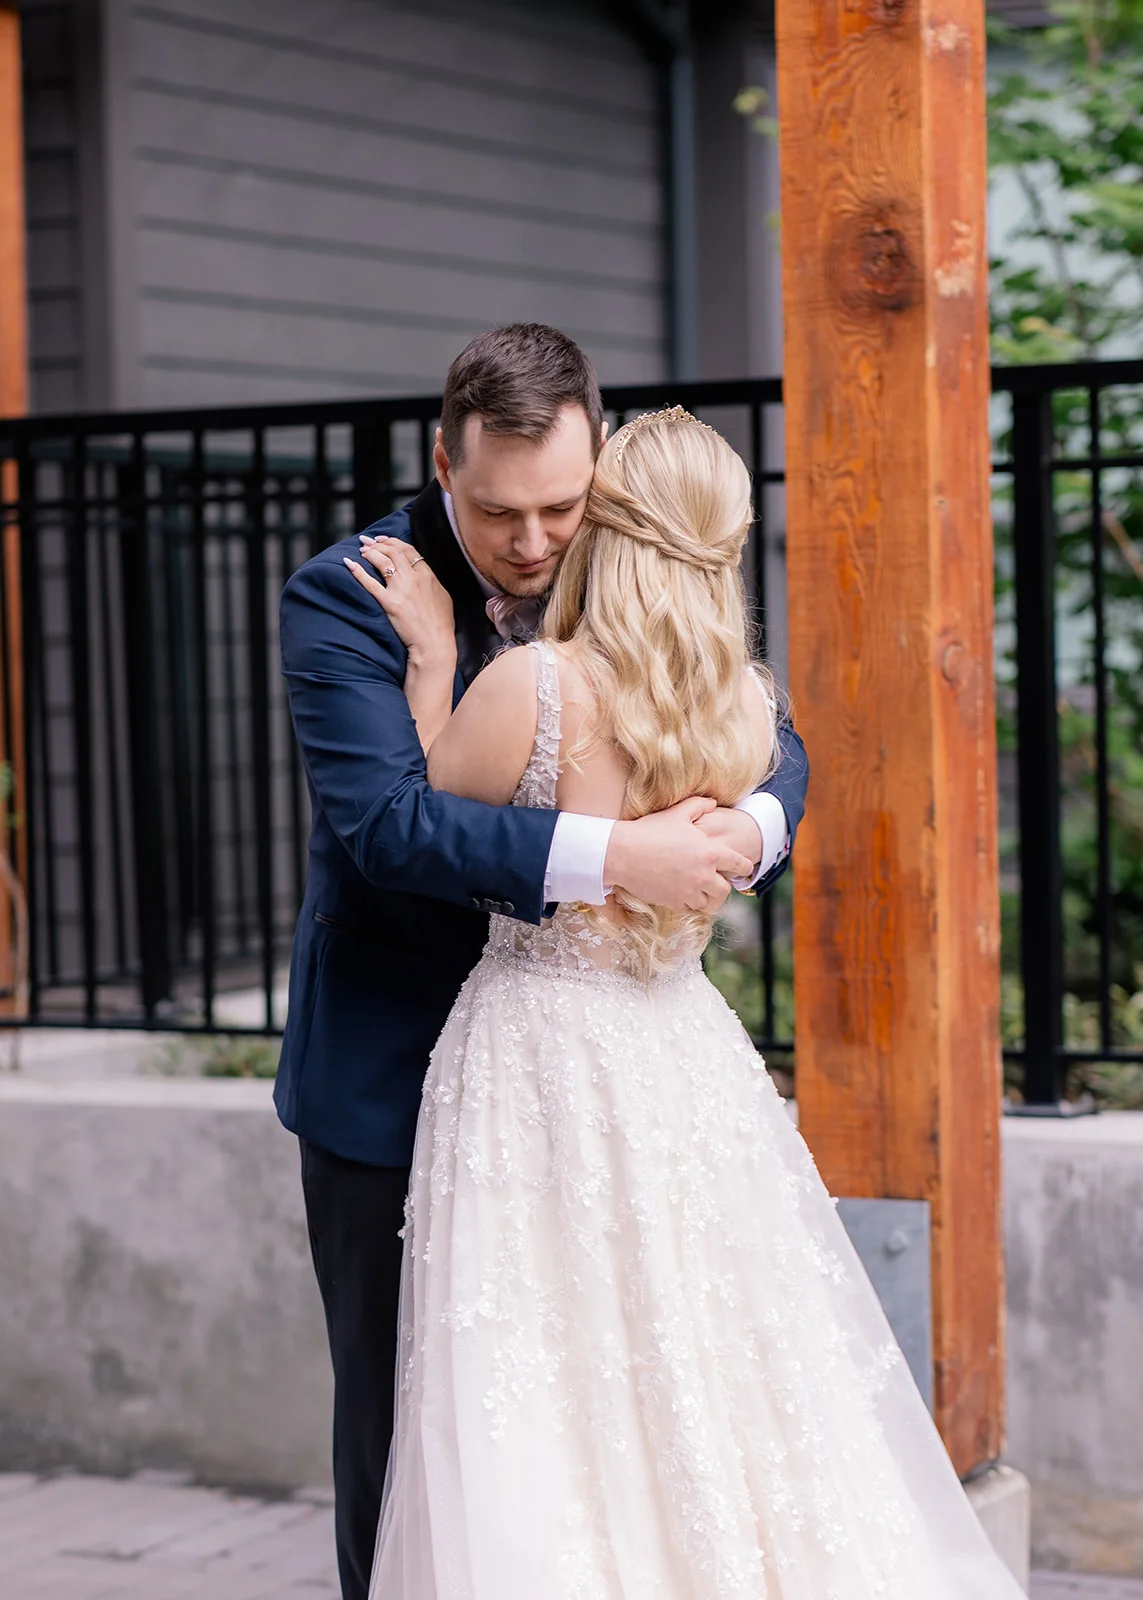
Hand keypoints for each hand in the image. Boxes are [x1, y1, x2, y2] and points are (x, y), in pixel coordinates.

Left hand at [345, 536, 455, 670]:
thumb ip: (432, 583)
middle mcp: (413, 578)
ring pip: (382, 561)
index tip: (384, 539)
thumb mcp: (443, 598)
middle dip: (379, 543)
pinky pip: (370, 583)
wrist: (434, 644)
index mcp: (427, 575)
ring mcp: (400, 590)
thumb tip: (425, 575)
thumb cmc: (441, 625)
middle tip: (368, 542)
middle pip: (393, 551)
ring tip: (361, 550)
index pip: (408, 550)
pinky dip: (358, 571)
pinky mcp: (389, 603)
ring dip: (369, 552)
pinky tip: (349, 563)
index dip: (393, 541)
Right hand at [604, 797, 754, 914]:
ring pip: (707, 903)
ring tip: (698, 889)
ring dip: (705, 897)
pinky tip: (682, 894)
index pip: (739, 864)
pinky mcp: (673, 902)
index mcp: (710, 853)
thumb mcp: (677, 813)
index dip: (744, 866)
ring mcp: (689, 891)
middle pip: (724, 890)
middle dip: (722, 886)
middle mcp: (703, 875)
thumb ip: (699, 806)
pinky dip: (688, 903)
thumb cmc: (649, 831)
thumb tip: (713, 803)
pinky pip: (689, 909)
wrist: (622, 854)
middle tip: (716, 881)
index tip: (743, 868)